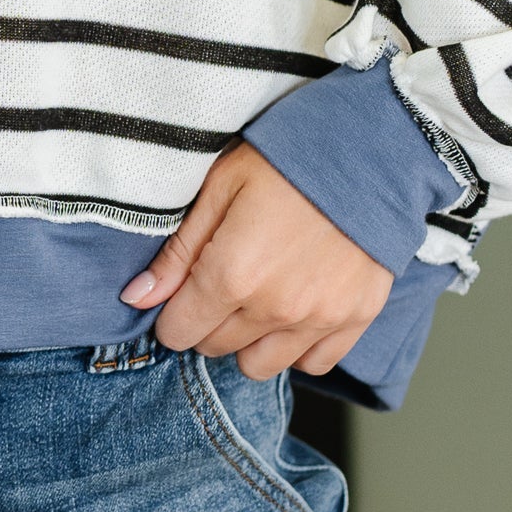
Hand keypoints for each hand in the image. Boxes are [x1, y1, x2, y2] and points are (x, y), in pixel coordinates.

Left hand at [121, 141, 391, 380]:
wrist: (375, 146)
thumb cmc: (291, 157)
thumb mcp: (221, 186)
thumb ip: (178, 251)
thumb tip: (137, 298)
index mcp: (232, 274)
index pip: (178, 332)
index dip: (173, 312)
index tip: (184, 290)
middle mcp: (275, 308)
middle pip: (214, 347)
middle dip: (208, 321)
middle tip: (224, 281)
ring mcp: (319, 318)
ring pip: (259, 366)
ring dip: (249, 340)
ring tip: (259, 298)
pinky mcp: (357, 318)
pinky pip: (313, 363)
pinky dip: (297, 346)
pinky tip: (296, 311)